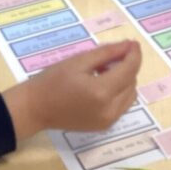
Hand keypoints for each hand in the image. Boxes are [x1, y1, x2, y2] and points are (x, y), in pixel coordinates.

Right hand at [3, 40, 141, 140]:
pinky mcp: (104, 126)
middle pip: (131, 82)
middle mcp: (110, 109)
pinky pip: (121, 106)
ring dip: (124, 80)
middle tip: (109, 56)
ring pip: (129, 95)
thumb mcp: (78, 61)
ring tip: (104, 71)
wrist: (36, 108)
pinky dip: (118, 93)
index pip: (129, 70)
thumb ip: (106, 53)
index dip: (134, 54)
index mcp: (102, 91)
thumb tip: (129, 46)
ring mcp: (108, 120)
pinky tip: (101, 85)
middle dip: (126, 67)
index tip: (133, 43)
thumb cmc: (53, 80)